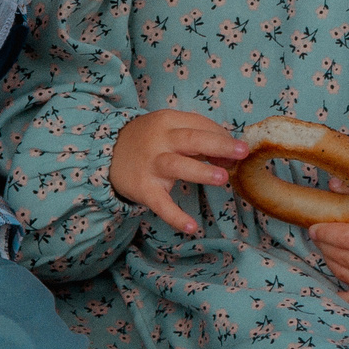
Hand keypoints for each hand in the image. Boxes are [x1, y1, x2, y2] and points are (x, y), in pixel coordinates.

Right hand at [110, 110, 248, 235]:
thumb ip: (197, 138)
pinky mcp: (143, 188)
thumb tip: (230, 154)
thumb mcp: (168, 129)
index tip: (239, 149)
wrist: (107, 153)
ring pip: (177, 165)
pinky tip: (191, 227)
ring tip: (223, 178)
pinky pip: (160, 204)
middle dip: (218, 145)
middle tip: (242, 152)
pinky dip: (175, 216)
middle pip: (191, 139)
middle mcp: (159, 141)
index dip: (222, 136)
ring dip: (201, 171)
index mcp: (167, 121)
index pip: (199, 125)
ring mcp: (150, 165)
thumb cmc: (148, 140)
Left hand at [310, 195, 348, 308]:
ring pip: (342, 273)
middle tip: (316, 235)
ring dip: (329, 260)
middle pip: (340, 256)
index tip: (313, 227)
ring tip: (325, 248)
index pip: (344, 238)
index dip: (324, 232)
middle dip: (324, 245)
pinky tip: (330, 288)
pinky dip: (341, 294)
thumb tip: (332, 185)